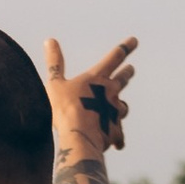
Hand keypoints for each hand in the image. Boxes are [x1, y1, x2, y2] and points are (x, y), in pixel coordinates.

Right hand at [44, 32, 136, 157]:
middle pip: (122, 79)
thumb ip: (54, 63)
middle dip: (126, 73)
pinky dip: (118, 138)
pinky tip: (117, 144)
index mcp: (97, 78)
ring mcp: (115, 111)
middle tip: (130, 70)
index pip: (115, 57)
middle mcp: (110, 92)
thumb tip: (50, 40)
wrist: (79, 136)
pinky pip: (119, 134)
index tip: (134, 40)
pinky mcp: (116, 130)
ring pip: (123, 106)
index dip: (126, 47)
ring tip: (120, 107)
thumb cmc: (65, 108)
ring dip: (121, 106)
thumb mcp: (55, 83)